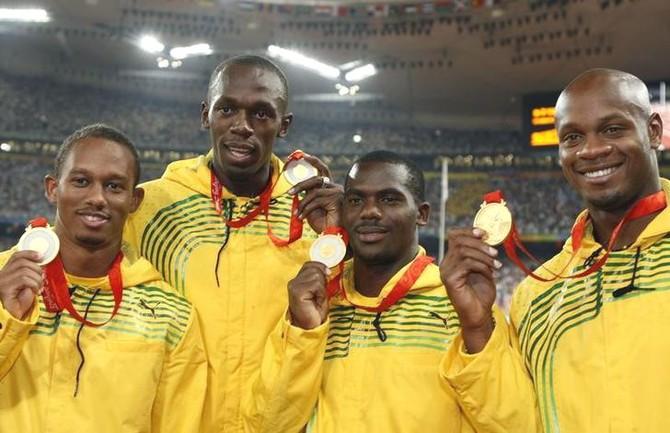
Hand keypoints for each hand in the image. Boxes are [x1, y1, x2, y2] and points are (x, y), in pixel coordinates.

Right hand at [0, 250, 43, 319]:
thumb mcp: (28, 282)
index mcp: (7, 271)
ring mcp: (2, 281)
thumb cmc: (23, 300)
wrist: (16, 316)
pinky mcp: (4, 288)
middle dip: (37, 270)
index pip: (16, 256)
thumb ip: (30, 271)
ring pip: (25, 271)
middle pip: (22, 262)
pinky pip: (24, 279)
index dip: (29, 253)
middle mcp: (1, 274)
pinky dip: (34, 285)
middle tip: (41, 280)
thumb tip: (41, 260)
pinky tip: (35, 291)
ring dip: (37, 279)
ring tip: (38, 288)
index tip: (41, 256)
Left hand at [287, 154, 342, 232]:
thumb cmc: (323, 225)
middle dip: (301, 185)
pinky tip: (302, 217)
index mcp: (330, 189)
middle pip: (317, 178)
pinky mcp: (337, 199)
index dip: (314, 161)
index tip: (303, 155)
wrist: (333, 237)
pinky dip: (306, 208)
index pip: (323, 170)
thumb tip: (297, 190)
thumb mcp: (312, 208)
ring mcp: (338, 192)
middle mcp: (336, 188)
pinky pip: (316, 200)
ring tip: (298, 213)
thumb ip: (308, 196)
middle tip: (290, 193)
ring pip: (315, 190)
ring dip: (303, 203)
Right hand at [287, 262, 329, 329]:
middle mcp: (293, 282)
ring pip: (316, 275)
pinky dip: (320, 292)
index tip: (328, 273)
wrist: (310, 327)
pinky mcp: (297, 292)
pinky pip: (316, 284)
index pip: (309, 264)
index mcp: (298, 280)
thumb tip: (326, 269)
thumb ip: (319, 279)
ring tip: (317, 298)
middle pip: (314, 268)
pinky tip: (316, 301)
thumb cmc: (314, 311)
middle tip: (320, 293)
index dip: (320, 266)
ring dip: (321, 288)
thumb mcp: (319, 291)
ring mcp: (294, 286)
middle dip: (322, 279)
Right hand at [440, 228, 500, 352]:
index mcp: (452, 259)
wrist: (479, 315)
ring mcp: (446, 272)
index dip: (468, 231)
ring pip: (463, 251)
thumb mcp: (484, 268)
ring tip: (496, 265)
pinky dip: (481, 265)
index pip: (454, 236)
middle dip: (479, 244)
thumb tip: (488, 236)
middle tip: (495, 253)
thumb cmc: (481, 294)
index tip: (484, 234)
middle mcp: (446, 264)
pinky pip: (466, 264)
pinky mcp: (450, 280)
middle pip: (458, 241)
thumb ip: (482, 254)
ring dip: (483, 255)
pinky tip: (490, 273)